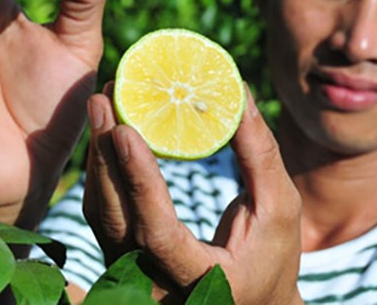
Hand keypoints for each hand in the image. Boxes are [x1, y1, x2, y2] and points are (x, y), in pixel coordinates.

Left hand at [83, 86, 303, 303]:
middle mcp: (157, 286)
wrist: (252, 302)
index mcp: (202, 279)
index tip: (125, 131)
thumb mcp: (278, 208)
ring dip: (98, 157)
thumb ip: (258, 154)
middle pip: (116, 219)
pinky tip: (105, 132)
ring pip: (101, 214)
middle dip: (105, 155)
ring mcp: (133, 278)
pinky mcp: (121, 261)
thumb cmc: (272, 256)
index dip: (139, 183)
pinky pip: (103, 213)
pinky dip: (102, 171)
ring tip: (100, 104)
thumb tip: (238, 93)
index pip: (158, 233)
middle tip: (102, 99)